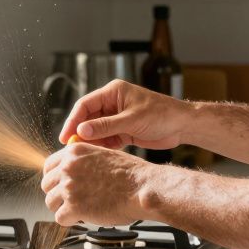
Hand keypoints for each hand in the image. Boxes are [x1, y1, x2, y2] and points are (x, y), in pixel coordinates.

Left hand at [40, 142, 159, 225]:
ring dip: (62, 208)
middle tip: (70, 199)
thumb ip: (83, 160)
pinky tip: (81, 217)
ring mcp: (69, 187)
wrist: (142, 187)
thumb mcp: (103, 154)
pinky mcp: (74, 207)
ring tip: (78, 209)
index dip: (54, 178)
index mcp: (74, 152)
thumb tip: (73, 169)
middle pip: (46, 185)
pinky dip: (69, 220)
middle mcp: (68, 167)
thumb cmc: (131, 174)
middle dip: (57, 193)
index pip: (49, 165)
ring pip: (50, 202)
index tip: (58, 184)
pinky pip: (59, 218)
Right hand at [58, 79, 189, 149]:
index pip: (85, 105)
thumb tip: (81, 130)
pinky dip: (102, 147)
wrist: (183, 126)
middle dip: (80, 132)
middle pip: (88, 118)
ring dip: (90, 141)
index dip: (73, 120)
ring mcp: (118, 118)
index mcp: (113, 92)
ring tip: (82, 154)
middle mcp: (112, 104)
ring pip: (96, 130)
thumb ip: (106, 126)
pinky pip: (107, 139)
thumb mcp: (131, 120)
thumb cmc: (161, 114)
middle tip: (70, 148)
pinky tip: (97, 155)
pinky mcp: (124, 132)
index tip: (66, 136)